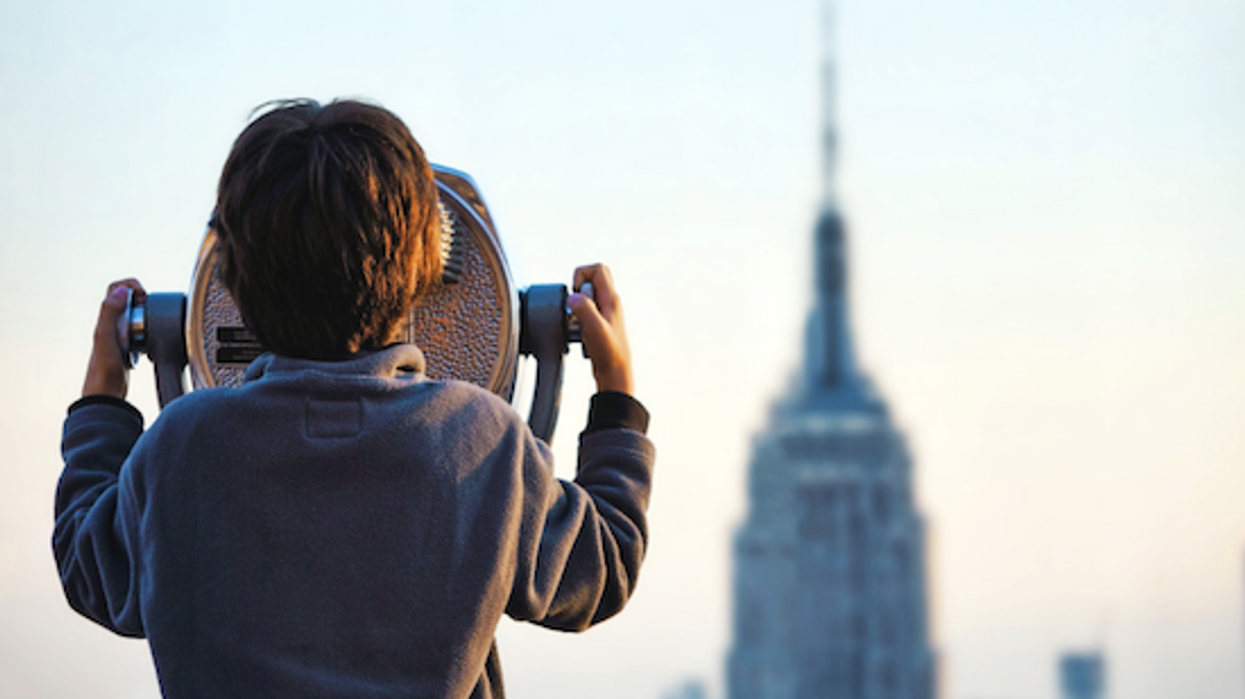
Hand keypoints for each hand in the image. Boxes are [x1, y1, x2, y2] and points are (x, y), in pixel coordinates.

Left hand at [82, 279, 145, 399]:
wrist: (106, 391)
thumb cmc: (104, 367)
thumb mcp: (106, 334)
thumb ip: (111, 311)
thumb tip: (122, 292)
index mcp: (106, 318)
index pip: (116, 288)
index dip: (132, 286)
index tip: (144, 297)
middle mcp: (111, 324)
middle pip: (128, 299)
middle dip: (142, 300)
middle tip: (150, 310)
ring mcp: (120, 336)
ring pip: (136, 316)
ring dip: (146, 316)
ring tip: (151, 325)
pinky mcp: (128, 347)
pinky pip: (141, 333)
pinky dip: (148, 333)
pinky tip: (149, 344)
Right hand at [567, 263, 633, 395]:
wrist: (615, 374)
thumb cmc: (609, 354)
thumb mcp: (595, 329)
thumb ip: (584, 310)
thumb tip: (573, 297)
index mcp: (611, 299)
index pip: (598, 269)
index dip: (581, 275)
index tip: (576, 294)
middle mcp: (609, 303)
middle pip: (591, 279)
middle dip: (577, 290)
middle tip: (576, 308)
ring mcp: (604, 313)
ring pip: (585, 298)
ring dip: (576, 309)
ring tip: (580, 327)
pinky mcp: (598, 324)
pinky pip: (583, 313)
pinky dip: (577, 322)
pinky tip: (581, 336)